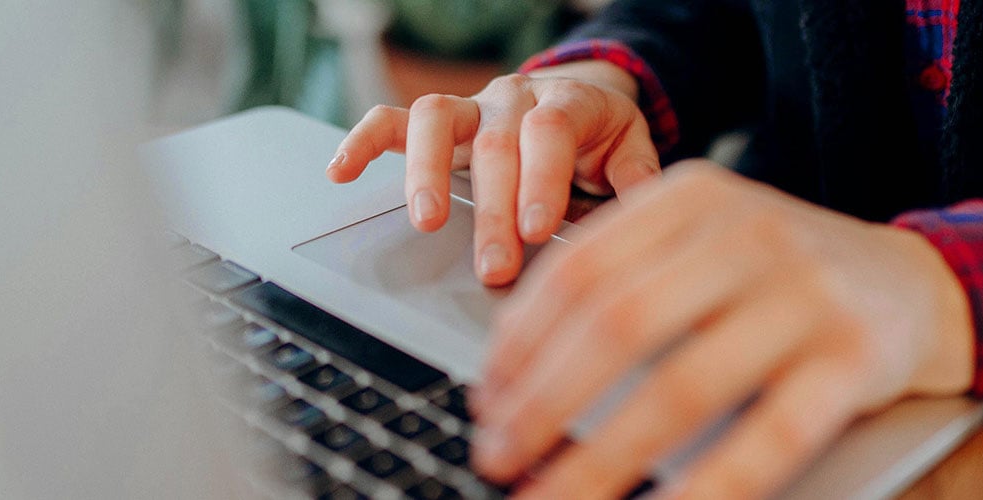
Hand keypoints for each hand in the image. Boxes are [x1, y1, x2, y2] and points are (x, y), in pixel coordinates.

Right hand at [326, 61, 661, 285]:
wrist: (577, 99)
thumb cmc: (600, 139)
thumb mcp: (632, 154)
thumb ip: (638, 184)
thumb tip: (641, 222)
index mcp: (567, 103)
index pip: (550, 130)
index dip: (541, 177)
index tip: (536, 229)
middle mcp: (513, 99)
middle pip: (495, 143)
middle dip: (492, 210)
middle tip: (493, 267)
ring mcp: (469, 108)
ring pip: (434, 120)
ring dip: (426, 173)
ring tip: (424, 224)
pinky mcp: (437, 122)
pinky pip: (390, 121)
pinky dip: (363, 143)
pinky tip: (340, 173)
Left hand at [469, 161, 974, 497]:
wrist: (925, 282)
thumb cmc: (789, 273)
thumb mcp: (708, 242)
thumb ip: (628, 275)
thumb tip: (519, 366)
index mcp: (693, 198)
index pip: (579, 268)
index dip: (521, 342)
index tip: (485, 398)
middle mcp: (746, 234)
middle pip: (618, 324)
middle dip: (543, 401)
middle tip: (498, 454)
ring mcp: (805, 294)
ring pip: (681, 387)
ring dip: (602, 456)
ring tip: (551, 498)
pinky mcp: (854, 357)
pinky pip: (768, 436)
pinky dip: (708, 486)